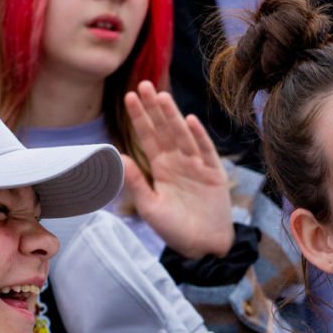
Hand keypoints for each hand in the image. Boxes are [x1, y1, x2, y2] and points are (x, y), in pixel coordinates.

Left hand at [120, 82, 235, 260]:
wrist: (203, 247)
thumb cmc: (175, 229)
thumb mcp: (150, 206)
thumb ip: (136, 182)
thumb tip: (118, 156)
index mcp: (161, 168)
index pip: (148, 137)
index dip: (139, 117)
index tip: (130, 97)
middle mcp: (178, 162)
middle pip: (164, 130)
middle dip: (154, 108)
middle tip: (144, 85)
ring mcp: (197, 166)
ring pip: (183, 136)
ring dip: (173, 117)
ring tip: (162, 97)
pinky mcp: (214, 175)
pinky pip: (205, 152)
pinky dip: (198, 137)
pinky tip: (190, 121)